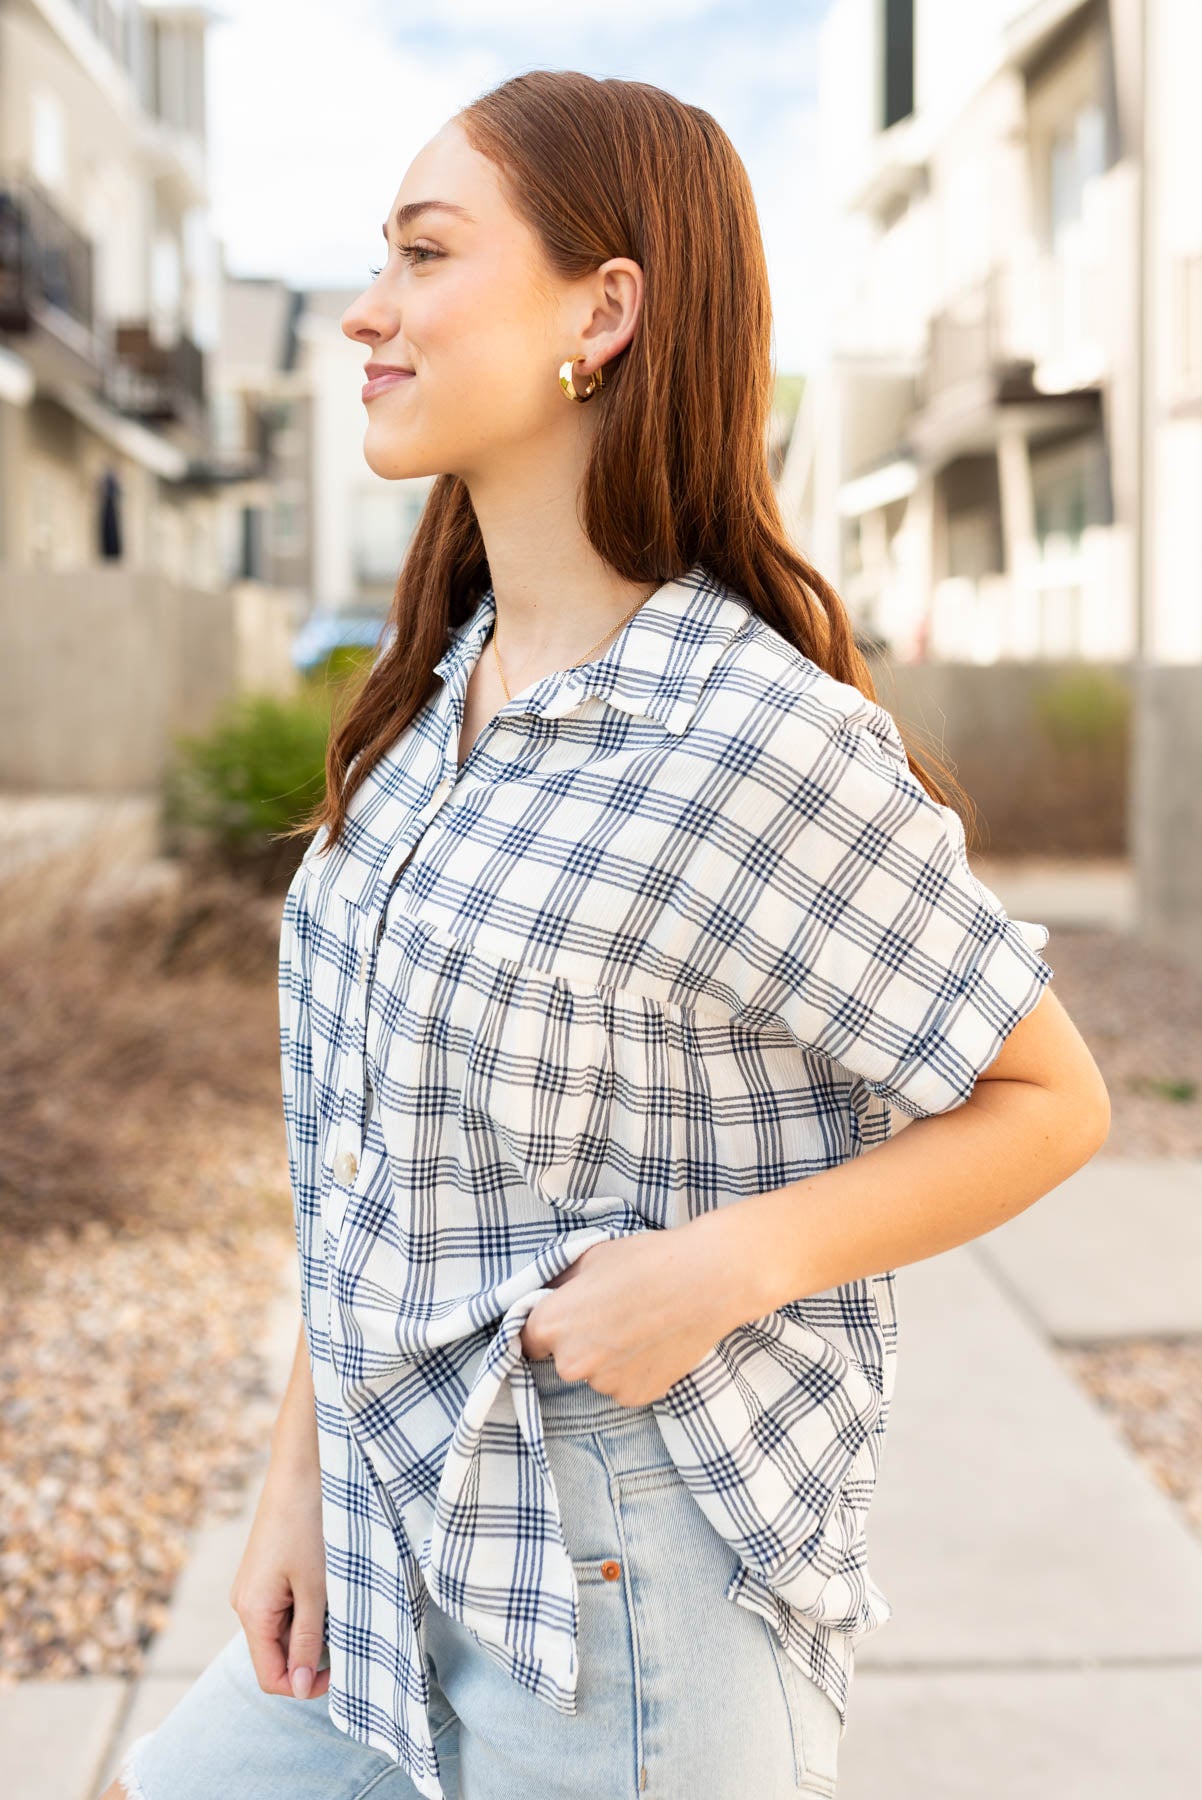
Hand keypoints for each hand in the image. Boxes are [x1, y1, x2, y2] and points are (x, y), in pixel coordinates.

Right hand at [229, 1451, 328, 1700]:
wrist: (301, 1468)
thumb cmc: (309, 1525)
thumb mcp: (316, 1588)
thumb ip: (308, 1640)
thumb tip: (301, 1688)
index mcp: (252, 1612)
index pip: (271, 1676)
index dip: (306, 1683)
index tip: (342, 1669)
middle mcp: (245, 1603)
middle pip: (276, 1654)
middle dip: (311, 1653)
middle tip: (346, 1628)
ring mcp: (254, 1586)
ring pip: (283, 1630)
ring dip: (312, 1627)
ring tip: (338, 1600)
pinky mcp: (265, 1571)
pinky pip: (284, 1607)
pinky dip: (307, 1607)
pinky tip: (328, 1586)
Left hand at [518, 1223, 746, 1406]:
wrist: (707, 1282)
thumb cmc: (648, 1262)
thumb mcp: (592, 1258)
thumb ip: (563, 1283)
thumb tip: (550, 1294)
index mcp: (553, 1324)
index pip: (526, 1339)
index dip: (543, 1327)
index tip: (563, 1319)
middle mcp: (572, 1363)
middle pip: (564, 1358)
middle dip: (580, 1341)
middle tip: (613, 1316)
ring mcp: (605, 1384)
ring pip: (598, 1373)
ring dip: (610, 1358)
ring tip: (641, 1327)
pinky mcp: (636, 1397)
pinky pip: (625, 1384)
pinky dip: (635, 1370)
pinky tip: (655, 1343)